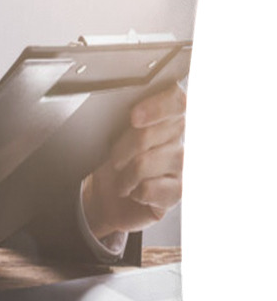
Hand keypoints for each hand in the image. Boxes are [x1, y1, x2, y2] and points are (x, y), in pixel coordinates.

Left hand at [82, 82, 185, 239]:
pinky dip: (134, 192)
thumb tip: (127, 117)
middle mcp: (187, 138)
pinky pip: (148, 188)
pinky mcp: (180, 191)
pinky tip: (136, 192)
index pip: (178, 101)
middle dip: (122, 149)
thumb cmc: (118, 162)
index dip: (158, 107)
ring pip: (143, 163)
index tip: (134, 118)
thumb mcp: (116, 136)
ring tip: (123, 180)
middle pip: (148, 134)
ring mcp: (186, 165)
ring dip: (124, 175)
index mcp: (174, 115)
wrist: (112, 199)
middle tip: (115, 160)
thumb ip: (128, 120)